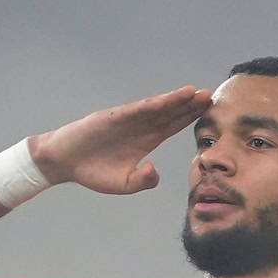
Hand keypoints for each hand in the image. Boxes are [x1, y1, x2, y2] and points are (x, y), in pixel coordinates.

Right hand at [29, 86, 211, 194]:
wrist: (64, 162)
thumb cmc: (93, 171)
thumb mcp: (124, 184)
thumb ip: (143, 181)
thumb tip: (155, 171)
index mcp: (145, 141)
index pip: (172, 126)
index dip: (190, 119)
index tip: (210, 113)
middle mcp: (140, 127)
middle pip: (171, 114)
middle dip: (191, 106)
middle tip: (212, 97)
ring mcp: (128, 120)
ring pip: (158, 108)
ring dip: (177, 101)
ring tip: (197, 93)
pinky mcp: (114, 117)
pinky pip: (138, 110)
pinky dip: (156, 104)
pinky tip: (171, 99)